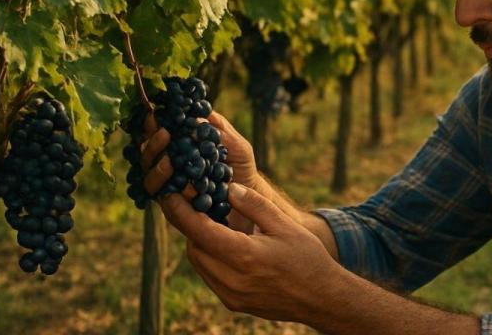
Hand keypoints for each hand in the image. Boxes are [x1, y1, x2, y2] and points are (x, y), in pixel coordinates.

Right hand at [139, 110, 297, 233]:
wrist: (248, 198)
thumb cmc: (239, 166)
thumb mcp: (235, 144)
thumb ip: (219, 128)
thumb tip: (198, 115)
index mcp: (178, 147)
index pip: (157, 134)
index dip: (153, 125)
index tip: (155, 115)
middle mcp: (168, 167)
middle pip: (147, 156)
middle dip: (153, 145)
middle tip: (165, 134)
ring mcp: (169, 188)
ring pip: (150, 180)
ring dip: (157, 169)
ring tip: (169, 162)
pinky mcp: (174, 209)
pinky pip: (165, 202)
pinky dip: (170, 194)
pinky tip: (181, 187)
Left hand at [159, 182, 338, 321]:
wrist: (322, 298)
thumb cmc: (308, 258)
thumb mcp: (285, 225)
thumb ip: (254, 205)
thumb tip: (228, 188)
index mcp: (245, 257)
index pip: (200, 231)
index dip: (181, 212)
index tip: (169, 195)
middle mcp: (233, 280)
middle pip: (195, 248)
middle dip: (191, 225)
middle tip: (197, 204)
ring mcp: (231, 295)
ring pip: (200, 264)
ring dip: (200, 242)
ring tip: (212, 222)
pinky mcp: (233, 303)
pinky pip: (211, 277)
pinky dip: (211, 258)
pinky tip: (225, 245)